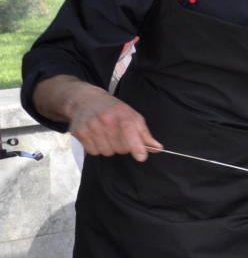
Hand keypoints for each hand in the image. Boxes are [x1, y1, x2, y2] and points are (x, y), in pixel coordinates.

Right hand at [45, 77, 161, 161]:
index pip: (130, 131)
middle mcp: (105, 120)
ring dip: (109, 148)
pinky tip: (96, 137)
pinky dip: (97, 148)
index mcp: (122, 115)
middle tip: (119, 136)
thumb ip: (145, 134)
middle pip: (120, 148)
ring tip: (107, 135)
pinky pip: (93, 152)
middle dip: (123, 146)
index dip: (136, 146)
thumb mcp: (133, 116)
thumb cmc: (113, 110)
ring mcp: (91, 126)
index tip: (141, 157)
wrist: (85, 100)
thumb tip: (158, 148)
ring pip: (107, 152)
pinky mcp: (79, 132)